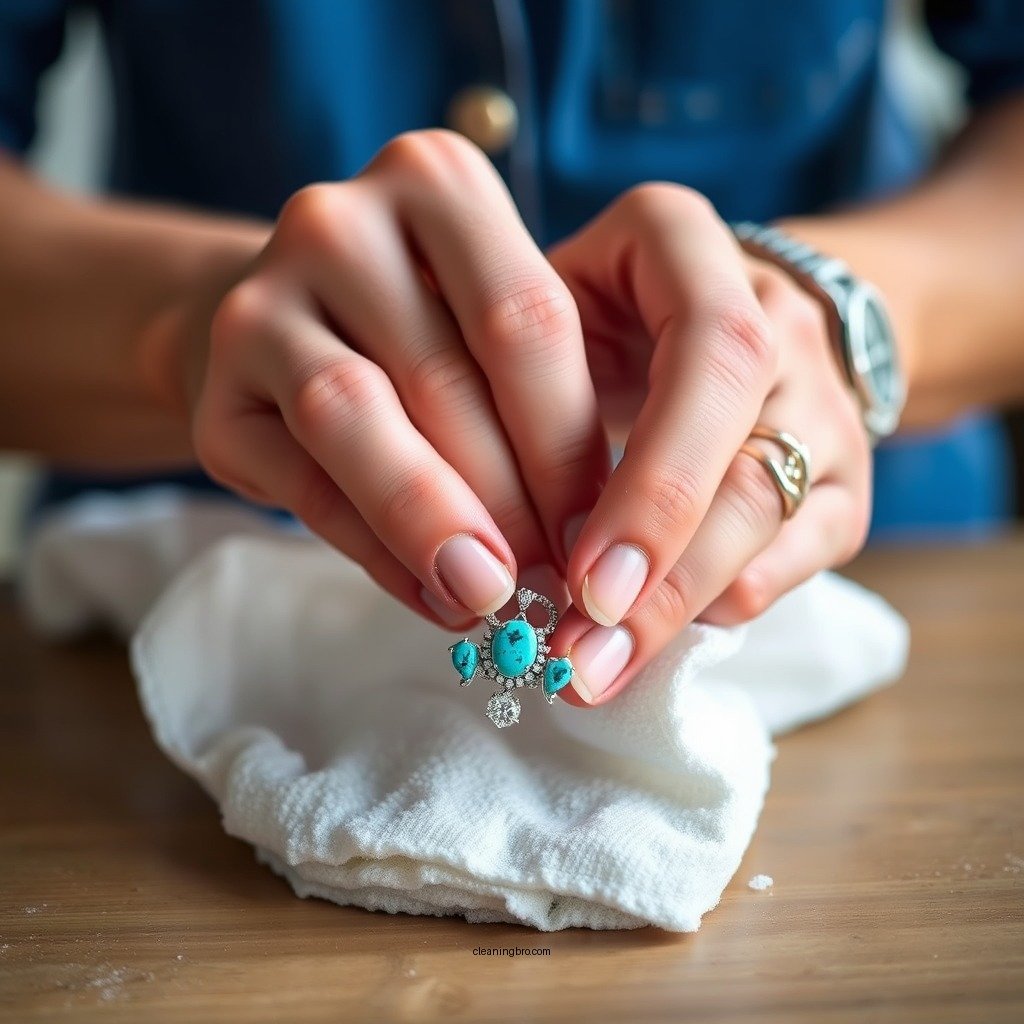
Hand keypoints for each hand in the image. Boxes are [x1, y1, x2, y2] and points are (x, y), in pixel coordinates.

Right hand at [164, 130, 610, 627]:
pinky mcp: (213, 389)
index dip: (571, 440)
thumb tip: (585, 542)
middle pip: (447, 373)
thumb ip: (535, 405)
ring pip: (359, 419)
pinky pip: (306, 485)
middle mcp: (337, 220)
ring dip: (436, 524)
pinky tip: (431, 595)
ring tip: (490, 596)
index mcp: (434, 181)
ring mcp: (259, 298)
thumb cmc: (421, 333)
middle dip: (514, 498)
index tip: (606, 533)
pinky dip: (377, 552)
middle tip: (559, 584)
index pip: (528, 317)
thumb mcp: (489, 330)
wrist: (284, 329)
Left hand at [547, 184, 871, 705]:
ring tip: (597, 670)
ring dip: (680, 607)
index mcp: (685, 244)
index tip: (582, 578)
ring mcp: (821, 404)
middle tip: (579, 657)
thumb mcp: (541, 311)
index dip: (654, 479)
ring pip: (771, 516)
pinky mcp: (845, 483)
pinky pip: (797, 557)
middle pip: (747, 456)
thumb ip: (511, 383)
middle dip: (662, 570)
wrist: (720, 309)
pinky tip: (651, 639)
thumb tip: (461, 522)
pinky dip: (722, 603)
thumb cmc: (595, 315)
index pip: (711, 354)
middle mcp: (773, 318)